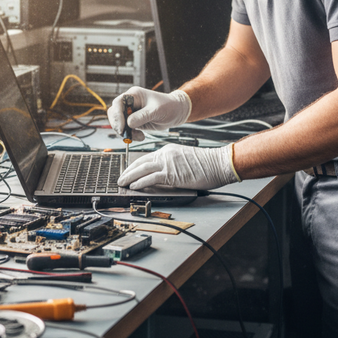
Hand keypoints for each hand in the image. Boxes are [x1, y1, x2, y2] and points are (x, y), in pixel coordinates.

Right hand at [107, 87, 191, 140]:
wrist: (176, 112)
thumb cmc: (168, 106)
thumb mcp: (156, 110)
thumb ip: (142, 116)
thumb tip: (129, 123)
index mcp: (134, 95)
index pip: (118, 103)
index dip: (117, 115)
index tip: (122, 127)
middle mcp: (130, 103)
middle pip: (114, 113)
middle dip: (118, 125)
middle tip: (125, 134)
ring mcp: (131, 112)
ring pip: (118, 123)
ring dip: (125, 132)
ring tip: (138, 136)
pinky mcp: (133, 121)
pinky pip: (126, 129)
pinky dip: (131, 135)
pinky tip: (141, 136)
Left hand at [118, 144, 236, 190]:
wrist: (218, 163)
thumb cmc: (206, 164)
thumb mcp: (184, 160)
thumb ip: (171, 165)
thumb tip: (161, 176)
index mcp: (168, 150)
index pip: (146, 158)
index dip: (135, 166)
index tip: (128, 172)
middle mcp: (165, 154)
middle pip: (141, 162)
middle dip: (128, 171)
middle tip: (120, 178)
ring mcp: (168, 163)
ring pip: (142, 169)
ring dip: (130, 177)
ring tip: (122, 183)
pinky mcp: (172, 173)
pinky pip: (151, 178)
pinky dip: (141, 183)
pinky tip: (134, 187)